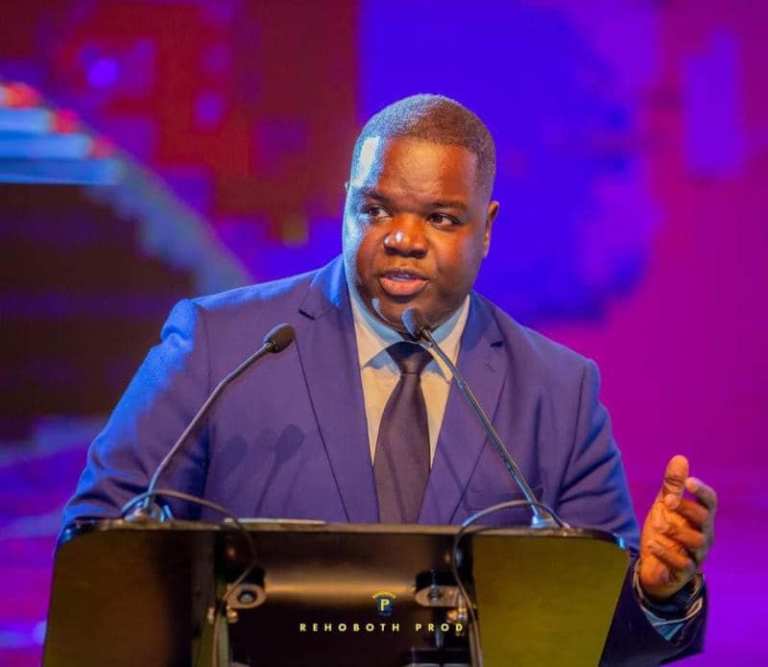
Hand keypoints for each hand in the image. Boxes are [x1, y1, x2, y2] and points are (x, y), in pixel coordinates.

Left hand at [638, 455, 716, 600]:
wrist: (655, 565)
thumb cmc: (665, 531)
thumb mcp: (665, 506)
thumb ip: (672, 485)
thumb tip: (680, 458)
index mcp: (700, 516)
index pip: (710, 502)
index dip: (702, 491)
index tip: (688, 482)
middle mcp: (704, 534)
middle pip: (704, 519)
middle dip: (686, 508)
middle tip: (667, 502)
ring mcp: (697, 554)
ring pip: (696, 542)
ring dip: (675, 530)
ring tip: (658, 525)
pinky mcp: (686, 570)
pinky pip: (682, 563)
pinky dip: (666, 553)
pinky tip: (652, 544)